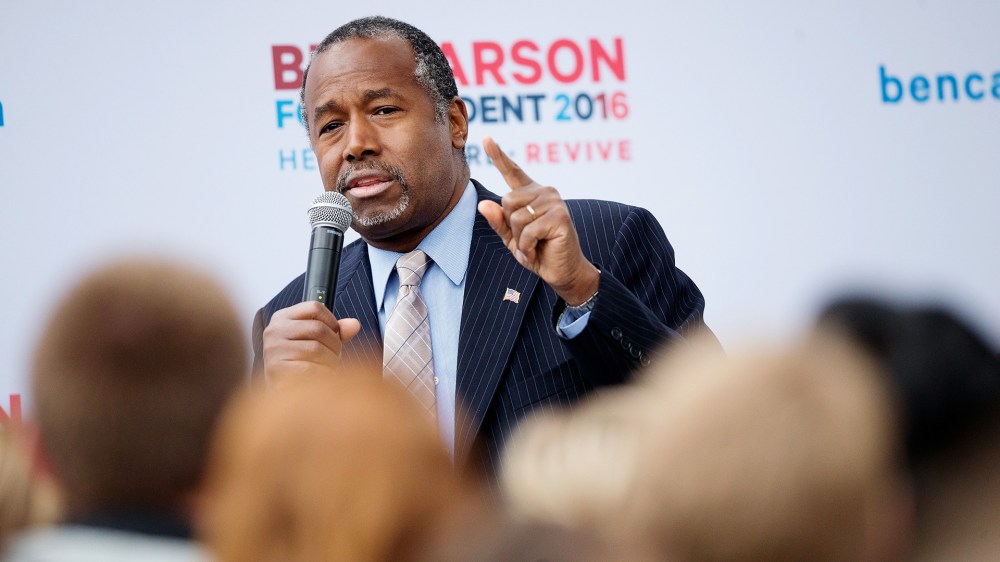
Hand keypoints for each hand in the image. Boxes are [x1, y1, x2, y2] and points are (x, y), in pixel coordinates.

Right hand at [262, 301, 361, 387]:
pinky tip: (322, 376)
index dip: (332, 321)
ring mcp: (273, 349)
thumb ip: (336, 331)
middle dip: (335, 344)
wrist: (282, 391)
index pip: (315, 307)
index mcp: (282, 317)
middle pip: (318, 328)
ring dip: (330, 361)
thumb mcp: (316, 341)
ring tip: (329, 367)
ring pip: (317, 349)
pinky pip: (310, 369)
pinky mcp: (276, 369)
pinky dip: (322, 374)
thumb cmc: (301, 362)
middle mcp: (274, 330)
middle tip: (335, 356)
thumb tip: (355, 324)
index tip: (335, 334)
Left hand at [478, 136, 599, 305]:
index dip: (498, 155)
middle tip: (528, 240)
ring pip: (516, 218)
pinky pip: (527, 231)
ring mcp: (554, 202)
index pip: (512, 171)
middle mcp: (544, 192)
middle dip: (511, 226)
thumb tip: (482, 204)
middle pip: (506, 201)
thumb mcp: (511, 238)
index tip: (486, 138)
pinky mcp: (560, 216)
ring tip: (535, 245)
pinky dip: (527, 247)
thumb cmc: (538, 252)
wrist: (562, 271)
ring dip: (520, 240)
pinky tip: (539, 250)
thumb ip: (498, 221)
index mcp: (531, 194)